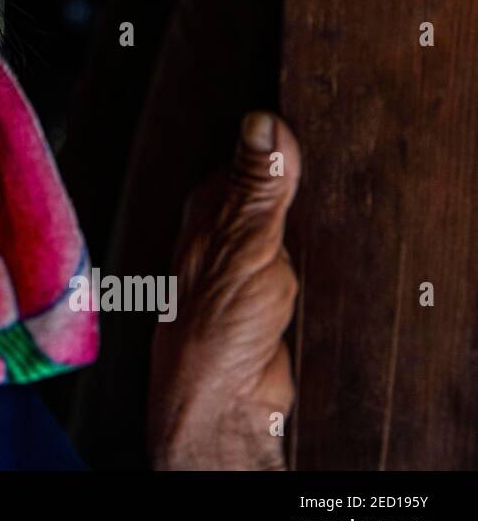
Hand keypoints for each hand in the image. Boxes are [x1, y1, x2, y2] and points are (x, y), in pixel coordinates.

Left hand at [148, 111, 300, 469]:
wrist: (223, 398)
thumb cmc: (215, 323)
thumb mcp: (245, 244)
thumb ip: (258, 188)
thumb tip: (261, 122)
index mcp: (207, 208)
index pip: (250, 155)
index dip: (282, 147)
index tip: (309, 142)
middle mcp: (220, 230)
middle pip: (269, 189)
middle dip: (293, 193)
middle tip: (310, 205)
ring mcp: (243, 260)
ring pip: (284, 225)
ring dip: (302, 232)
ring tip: (305, 242)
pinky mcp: (266, 290)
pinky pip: (295, 260)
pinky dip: (308, 260)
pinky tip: (313, 266)